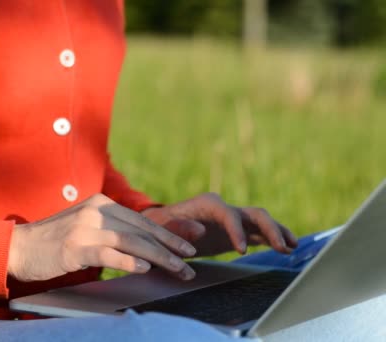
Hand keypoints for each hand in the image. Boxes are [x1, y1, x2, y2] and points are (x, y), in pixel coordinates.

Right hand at [7, 194, 196, 281]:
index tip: (189, 244)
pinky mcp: (75, 246)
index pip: (141, 220)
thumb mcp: (85, 227)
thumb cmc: (55, 242)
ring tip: (178, 269)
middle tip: (190, 260)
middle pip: (141, 230)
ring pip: (131, 241)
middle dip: (170, 246)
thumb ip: (111, 230)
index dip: (168, 233)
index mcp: (101, 203)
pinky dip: (129, 261)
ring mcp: (85, 227)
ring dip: (159, 257)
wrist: (20, 248)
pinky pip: (109, 253)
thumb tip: (144, 245)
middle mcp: (96, 211)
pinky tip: (145, 269)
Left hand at [142, 193, 297, 256]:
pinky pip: (259, 233)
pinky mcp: (237, 232)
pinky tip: (288, 248)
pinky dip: (273, 239)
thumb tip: (200, 230)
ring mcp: (233, 220)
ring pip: (261, 222)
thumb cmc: (161, 226)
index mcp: (208, 204)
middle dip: (270, 228)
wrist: (162, 226)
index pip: (228, 214)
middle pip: (254, 213)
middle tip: (282, 247)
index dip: (237, 231)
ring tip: (293, 246)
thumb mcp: (163, 226)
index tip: (241, 250)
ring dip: (278, 232)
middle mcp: (224, 208)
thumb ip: (179, 227)